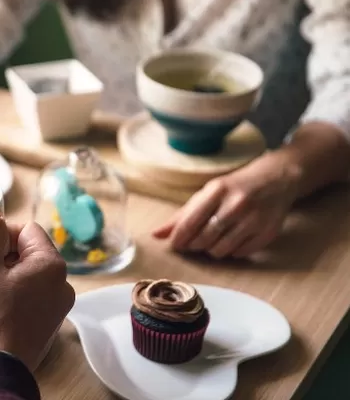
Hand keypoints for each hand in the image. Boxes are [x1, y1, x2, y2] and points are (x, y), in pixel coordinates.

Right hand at [0, 209, 74, 370]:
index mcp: (51, 264)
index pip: (26, 229)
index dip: (1, 235)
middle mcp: (63, 284)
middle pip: (29, 251)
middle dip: (3, 257)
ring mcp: (58, 307)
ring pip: (29, 274)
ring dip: (6, 277)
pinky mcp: (48, 324)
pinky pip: (31, 296)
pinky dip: (13, 296)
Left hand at [152, 153, 302, 258]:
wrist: (277, 179)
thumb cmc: (234, 187)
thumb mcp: (207, 193)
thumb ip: (182, 215)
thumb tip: (156, 235)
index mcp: (217, 191)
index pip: (190, 222)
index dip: (178, 238)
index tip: (174, 244)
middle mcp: (236, 205)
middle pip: (204, 239)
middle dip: (194, 245)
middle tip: (193, 242)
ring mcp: (254, 220)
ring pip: (221, 250)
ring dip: (211, 250)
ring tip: (212, 240)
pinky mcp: (268, 233)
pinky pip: (240, 254)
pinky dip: (231, 252)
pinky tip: (231, 240)